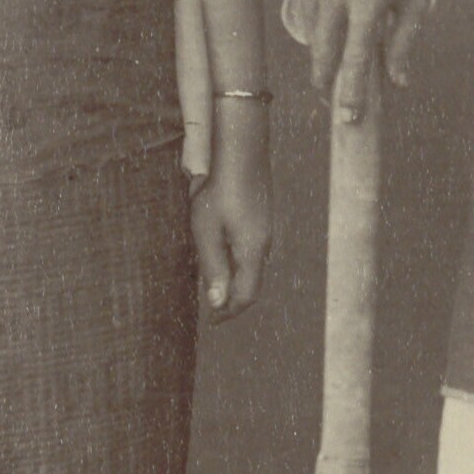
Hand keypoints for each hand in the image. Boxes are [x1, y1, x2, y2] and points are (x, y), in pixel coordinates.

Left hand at [190, 132, 271, 322]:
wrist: (241, 152)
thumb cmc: (219, 190)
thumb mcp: (207, 231)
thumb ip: (214, 268)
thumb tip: (219, 303)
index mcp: (253, 251)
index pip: (246, 296)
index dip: (229, 312)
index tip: (212, 321)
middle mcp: (265, 244)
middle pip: (253, 284)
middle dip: (233, 300)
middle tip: (212, 309)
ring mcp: (266, 230)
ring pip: (253, 267)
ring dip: (235, 280)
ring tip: (214, 284)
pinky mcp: (262, 219)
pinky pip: (252, 251)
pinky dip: (238, 262)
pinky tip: (222, 254)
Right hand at [292, 0, 429, 121]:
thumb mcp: (414, 0)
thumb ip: (403, 43)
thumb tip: (397, 84)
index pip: (354, 56)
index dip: (350, 92)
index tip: (347, 118)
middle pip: (323, 53)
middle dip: (327, 83)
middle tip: (336, 103)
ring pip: (313, 38)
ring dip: (323, 58)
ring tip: (338, 71)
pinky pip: (307, 19)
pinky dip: (319, 34)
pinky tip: (333, 37)